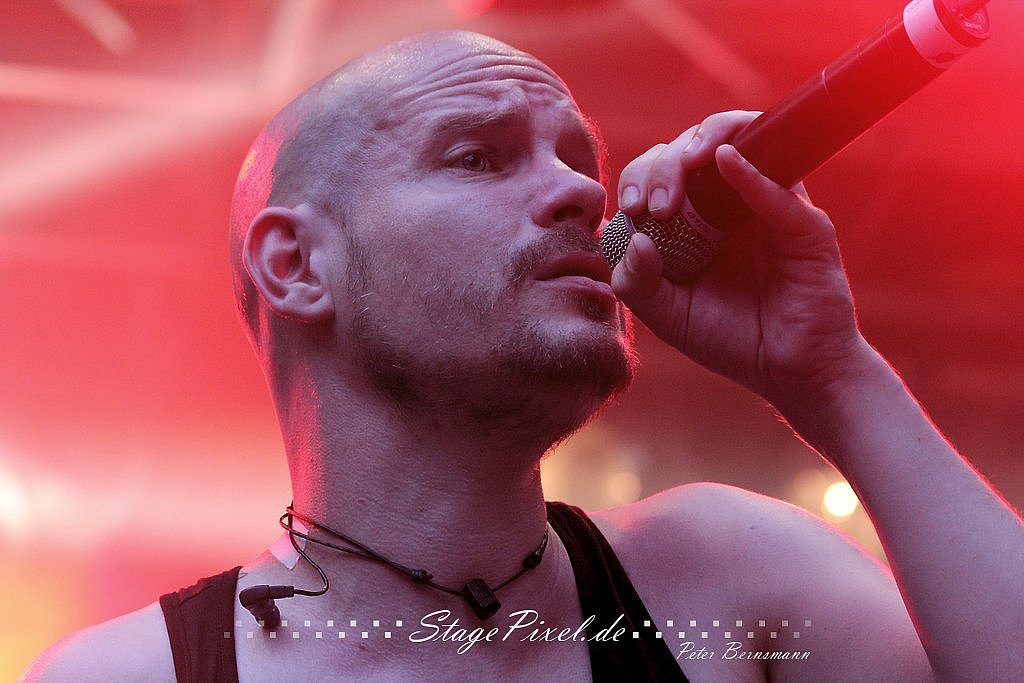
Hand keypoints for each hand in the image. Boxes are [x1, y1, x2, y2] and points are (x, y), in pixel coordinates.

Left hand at [610, 111, 869, 408]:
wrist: (789, 371)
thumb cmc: (729, 339)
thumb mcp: (667, 316)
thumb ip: (636, 282)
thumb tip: (626, 237)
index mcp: (689, 220)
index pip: (657, 173)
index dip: (639, 179)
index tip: (632, 209)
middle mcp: (726, 203)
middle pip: (688, 151)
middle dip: (663, 166)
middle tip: (656, 205)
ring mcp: (766, 206)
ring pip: (737, 141)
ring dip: (705, 140)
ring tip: (687, 162)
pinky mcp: (804, 223)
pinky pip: (779, 187)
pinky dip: (750, 171)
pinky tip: (724, 160)